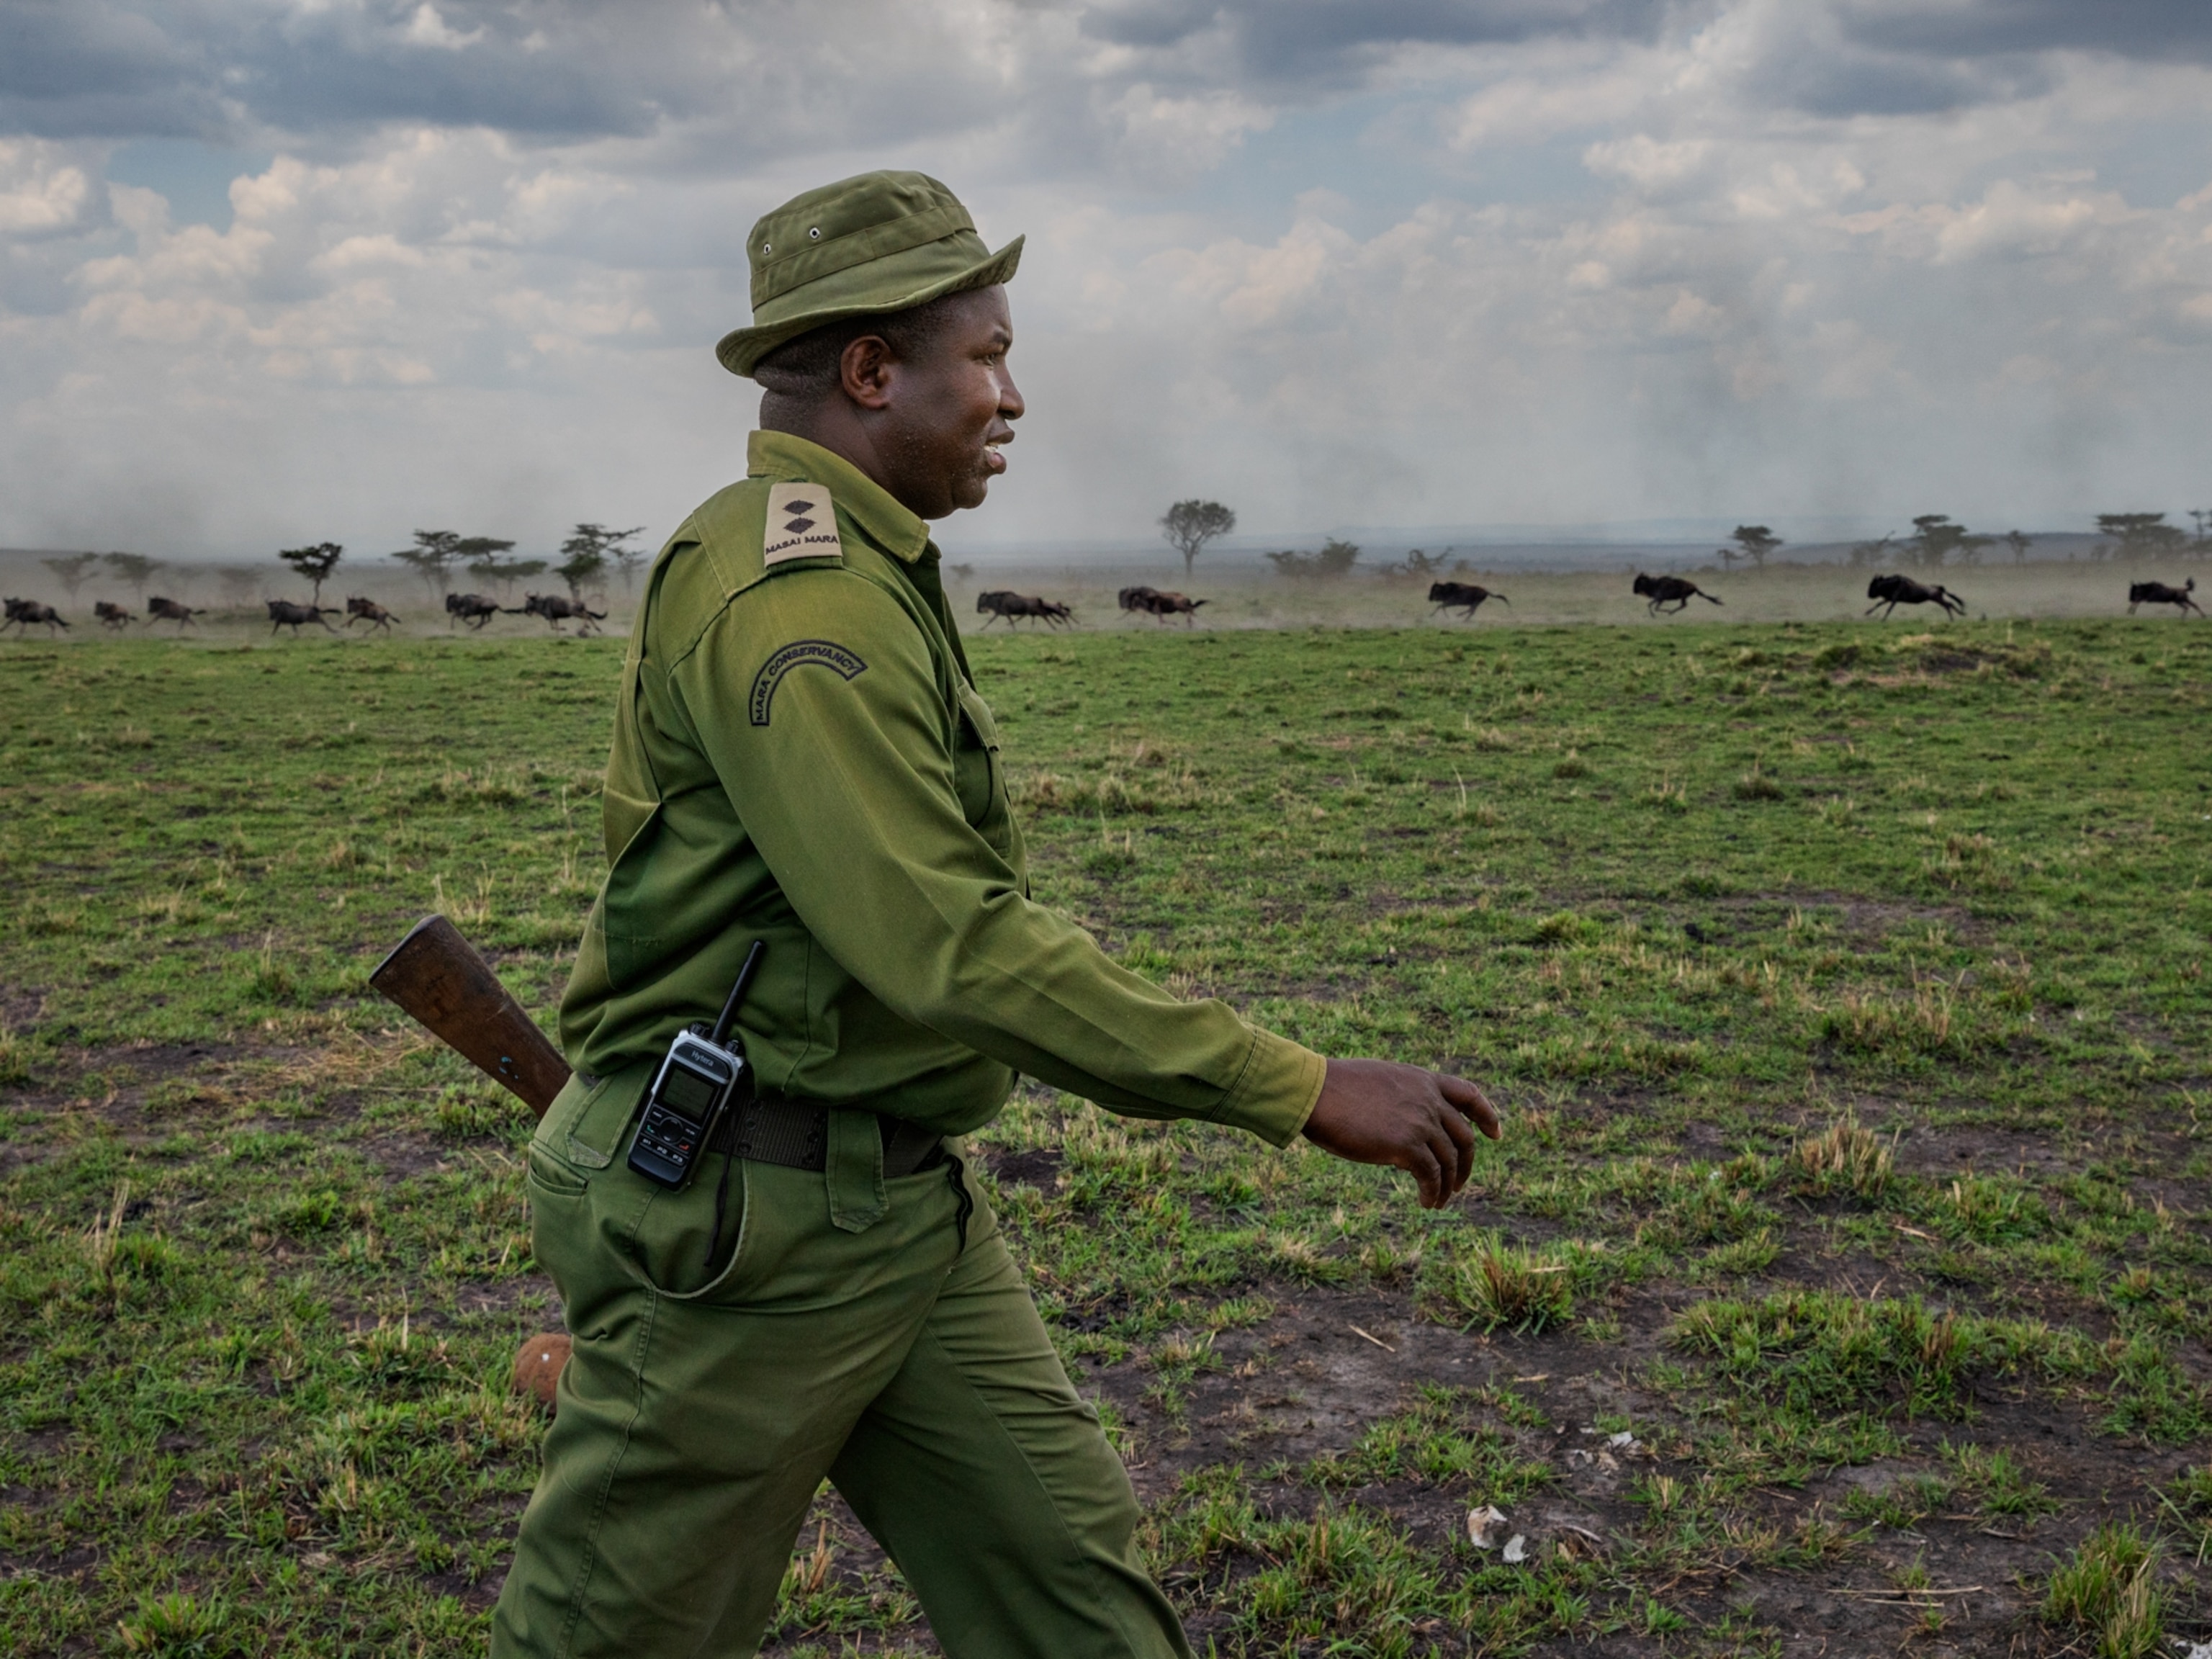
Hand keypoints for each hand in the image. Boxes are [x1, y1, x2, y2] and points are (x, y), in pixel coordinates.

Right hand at [1301, 1059, 1500, 1208]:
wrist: (1316, 1092)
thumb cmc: (1334, 1088)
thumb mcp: (1380, 1083)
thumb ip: (1402, 1099)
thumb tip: (1406, 1129)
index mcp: (1422, 1080)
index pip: (1469, 1094)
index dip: (1487, 1115)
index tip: (1495, 1134)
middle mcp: (1428, 1099)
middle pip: (1464, 1136)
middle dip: (1466, 1163)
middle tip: (1460, 1183)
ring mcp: (1420, 1122)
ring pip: (1449, 1161)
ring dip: (1448, 1185)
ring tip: (1438, 1201)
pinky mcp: (1406, 1146)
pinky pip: (1431, 1176)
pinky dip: (1433, 1193)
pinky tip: (1426, 1202)